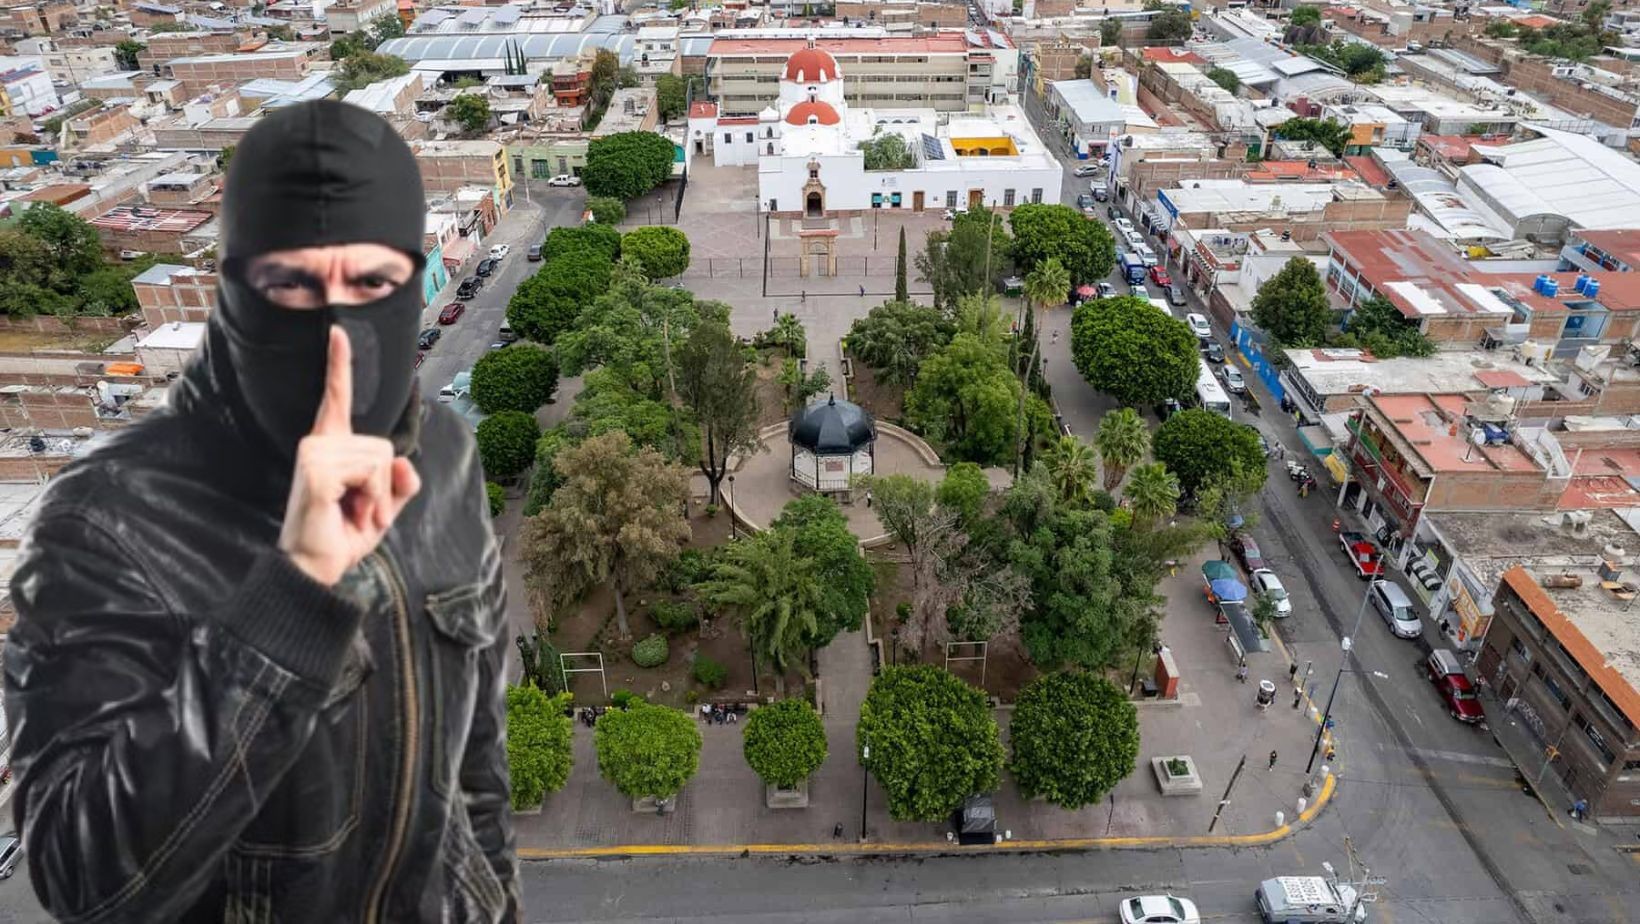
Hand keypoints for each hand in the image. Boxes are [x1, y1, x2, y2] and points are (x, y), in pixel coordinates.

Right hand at [278, 326, 420, 586]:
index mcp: (330, 444)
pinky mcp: (317, 469)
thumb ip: (401, 482)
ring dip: (379, 497)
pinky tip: (349, 514)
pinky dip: (373, 501)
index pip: (336, 396)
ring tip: (354, 513)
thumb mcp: (384, 506)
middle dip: (385, 486)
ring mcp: (314, 452)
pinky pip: (372, 473)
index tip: (339, 331)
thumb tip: (406, 463)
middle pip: (385, 447)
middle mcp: (317, 441)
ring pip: (382, 460)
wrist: (315, 567)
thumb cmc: (343, 534)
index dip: (340, 364)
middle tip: (360, 510)